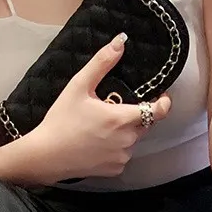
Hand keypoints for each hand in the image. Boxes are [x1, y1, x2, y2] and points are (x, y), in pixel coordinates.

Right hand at [26, 36, 171, 182]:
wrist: (47, 156)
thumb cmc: (62, 120)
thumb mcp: (79, 86)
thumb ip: (102, 63)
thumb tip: (120, 42)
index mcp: (122, 118)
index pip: (158, 111)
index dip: (163, 103)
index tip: (161, 96)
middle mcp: (127, 140)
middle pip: (144, 124)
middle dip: (134, 114)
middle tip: (111, 108)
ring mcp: (122, 157)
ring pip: (133, 140)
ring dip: (124, 132)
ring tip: (100, 127)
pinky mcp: (115, 169)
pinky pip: (123, 155)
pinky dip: (116, 148)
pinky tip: (97, 143)